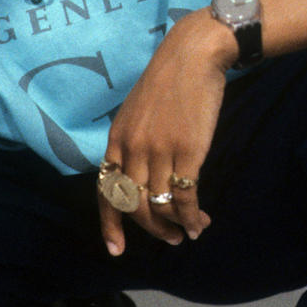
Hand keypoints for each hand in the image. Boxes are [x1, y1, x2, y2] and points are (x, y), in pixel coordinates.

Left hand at [97, 9, 236, 255]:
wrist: (193, 56)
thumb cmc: (168, 83)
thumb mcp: (137, 113)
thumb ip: (133, 144)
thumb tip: (139, 178)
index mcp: (117, 141)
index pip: (106, 192)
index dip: (110, 224)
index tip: (116, 250)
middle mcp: (133, 150)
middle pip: (135, 205)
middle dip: (152, 229)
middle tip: (170, 239)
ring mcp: (159, 151)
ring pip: (160, 205)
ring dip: (175, 226)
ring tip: (190, 231)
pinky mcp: (187, 151)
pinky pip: (184, 196)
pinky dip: (190, 215)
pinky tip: (200, 221)